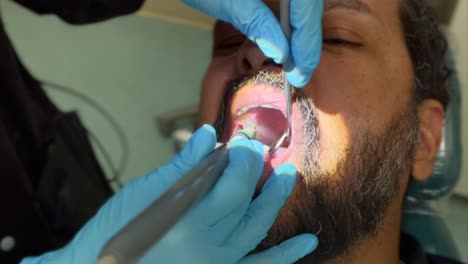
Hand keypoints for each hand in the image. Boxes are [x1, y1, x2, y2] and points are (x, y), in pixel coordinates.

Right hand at [21, 125, 316, 263]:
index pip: (231, 181)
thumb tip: (207, 135)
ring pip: (257, 228)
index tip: (242, 140)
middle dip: (254, 169)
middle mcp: (209, 243)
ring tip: (289, 175)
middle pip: (245, 200)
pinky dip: (284, 256)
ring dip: (275, 200)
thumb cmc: (114, 232)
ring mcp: (218, 263)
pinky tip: (308, 242)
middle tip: (258, 150)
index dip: (241, 157)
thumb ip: (181, 168)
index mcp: (188, 218)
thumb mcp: (142, 195)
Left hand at [183, 0, 322, 87]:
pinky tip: (286, 45)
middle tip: (300, 73)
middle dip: (307, 38)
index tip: (301, 66)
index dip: (307, 35)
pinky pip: (291, 4)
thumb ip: (254, 20)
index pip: (306, 1)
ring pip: (303, 5)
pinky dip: (291, 24)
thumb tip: (281, 52)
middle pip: (309, 4)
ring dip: (301, 34)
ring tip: (295, 64)